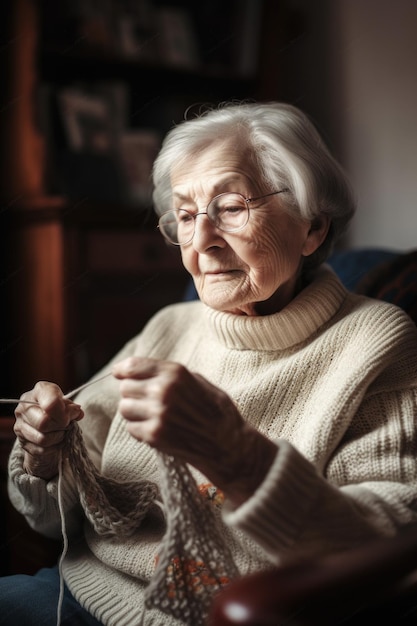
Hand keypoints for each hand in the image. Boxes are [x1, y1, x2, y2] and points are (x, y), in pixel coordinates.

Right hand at [14, 381, 83, 479]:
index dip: (64, 412)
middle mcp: (24, 407)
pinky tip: (56, 440)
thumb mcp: (67, 404)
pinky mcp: (22, 442)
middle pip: (44, 423)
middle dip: (61, 426)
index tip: (73, 414)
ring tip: (62, 431)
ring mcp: (20, 425)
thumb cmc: (59, 410)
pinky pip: (41, 449)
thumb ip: (72, 408)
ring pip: (43, 439)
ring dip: (58, 437)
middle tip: (68, 424)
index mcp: (39, 391)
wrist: (46, 424)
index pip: (51, 404)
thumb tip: (77, 413)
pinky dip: (53, 447)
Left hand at [113, 357, 276, 505]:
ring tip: (151, 416)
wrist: (228, 444)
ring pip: (124, 408)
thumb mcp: (197, 381)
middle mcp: (163, 390)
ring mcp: (157, 414)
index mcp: (175, 373)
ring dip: (134, 412)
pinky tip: (156, 429)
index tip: (119, 373)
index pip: (133, 366)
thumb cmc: (216, 411)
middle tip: (145, 401)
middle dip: (132, 393)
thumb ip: (169, 375)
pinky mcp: (154, 435)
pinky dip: (139, 429)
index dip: (122, 369)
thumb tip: (141, 371)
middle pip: (125, 387)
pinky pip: (131, 428)